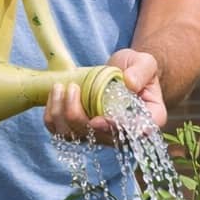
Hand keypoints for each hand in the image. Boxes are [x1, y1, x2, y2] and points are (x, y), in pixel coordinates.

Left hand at [44, 49, 166, 144]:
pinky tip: (55, 96)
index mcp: (147, 119)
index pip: (136, 132)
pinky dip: (52, 116)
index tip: (97, 120)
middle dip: (78, 116)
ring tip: (60, 87)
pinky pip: (60, 132)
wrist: (121, 72)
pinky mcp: (82, 131)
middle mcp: (123, 134)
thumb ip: (141, 71)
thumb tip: (129, 83)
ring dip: (61, 114)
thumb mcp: (145, 63)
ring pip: (75, 136)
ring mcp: (100, 135)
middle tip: (72, 88)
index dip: (115, 129)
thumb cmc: (136, 69)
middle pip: (97, 137)